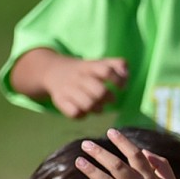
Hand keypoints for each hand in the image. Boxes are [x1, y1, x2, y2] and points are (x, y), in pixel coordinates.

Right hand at [12, 48, 127, 118]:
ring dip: (98, 109)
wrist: (53, 71)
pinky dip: (83, 115)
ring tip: (100, 107)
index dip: (118, 80)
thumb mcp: (100, 63)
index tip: (121, 87)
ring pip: (88, 104)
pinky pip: (75, 113)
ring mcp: (68, 89)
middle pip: (99, 91)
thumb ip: (118, 65)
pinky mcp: (60, 101)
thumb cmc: (85, 71)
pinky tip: (85, 111)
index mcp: (90, 67)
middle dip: (108, 98)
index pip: (106, 71)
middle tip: (111, 99)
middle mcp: (79, 77)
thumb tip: (126, 75)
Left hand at [75, 128, 179, 178]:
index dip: (122, 142)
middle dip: (100, 154)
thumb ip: (161, 164)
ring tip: (79, 161)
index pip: (135, 155)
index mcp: (151, 177)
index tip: (110, 131)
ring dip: (93, 172)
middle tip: (85, 144)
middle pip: (117, 166)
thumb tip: (145, 152)